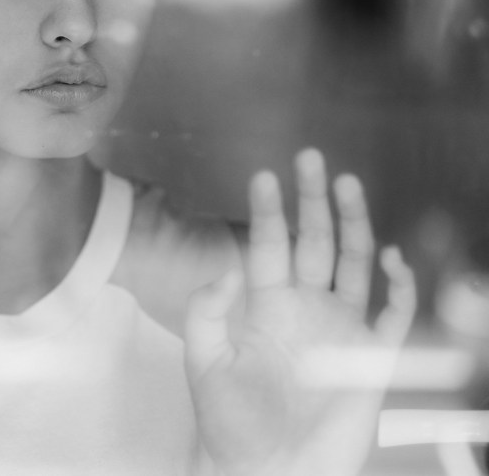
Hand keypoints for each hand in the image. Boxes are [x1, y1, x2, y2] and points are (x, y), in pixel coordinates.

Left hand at [184, 149, 416, 475]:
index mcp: (267, 307)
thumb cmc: (230, 423)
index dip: (268, 212)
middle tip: (310, 158)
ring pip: (353, 264)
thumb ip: (206, 313)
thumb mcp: (203, 363)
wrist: (267, 470)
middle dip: (312, 201)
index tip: (263, 175)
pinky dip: (398, 286)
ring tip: (347, 184)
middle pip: (315, 242)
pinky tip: (391, 258)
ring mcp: (341, 330)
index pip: (270, 247)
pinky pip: (394, 314)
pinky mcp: (371, 357)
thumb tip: (228, 268)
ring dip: (353, 225)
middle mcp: (306, 309)